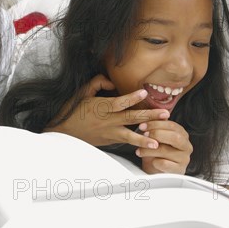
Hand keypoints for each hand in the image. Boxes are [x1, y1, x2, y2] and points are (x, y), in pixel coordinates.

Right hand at [46, 74, 167, 148]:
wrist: (64, 134)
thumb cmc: (72, 111)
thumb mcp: (82, 93)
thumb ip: (97, 83)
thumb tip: (113, 82)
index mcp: (101, 108)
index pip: (119, 102)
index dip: (132, 98)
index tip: (144, 93)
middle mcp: (107, 121)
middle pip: (131, 118)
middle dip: (149, 116)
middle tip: (165, 114)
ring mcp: (109, 133)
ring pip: (129, 136)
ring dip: (144, 139)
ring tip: (157, 142)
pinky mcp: (109, 141)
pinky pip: (125, 142)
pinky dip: (136, 143)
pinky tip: (148, 144)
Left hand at [135, 120, 192, 174]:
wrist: (157, 170)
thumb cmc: (156, 151)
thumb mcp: (156, 137)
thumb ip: (156, 126)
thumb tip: (152, 114)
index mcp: (182, 134)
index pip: (172, 125)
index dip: (156, 124)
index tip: (142, 125)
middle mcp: (186, 146)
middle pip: (175, 137)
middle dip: (156, 134)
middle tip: (143, 135)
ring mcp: (184, 159)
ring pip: (168, 151)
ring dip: (150, 149)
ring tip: (139, 150)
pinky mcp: (179, 171)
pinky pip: (166, 165)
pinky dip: (155, 162)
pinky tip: (149, 161)